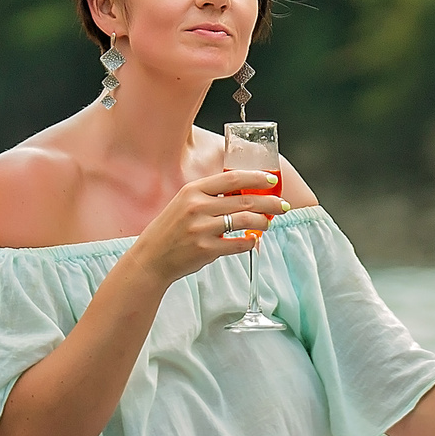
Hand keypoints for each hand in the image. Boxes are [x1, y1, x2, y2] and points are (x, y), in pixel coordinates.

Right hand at [131, 168, 289, 284]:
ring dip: (263, 222)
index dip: (256, 178)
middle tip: (282, 205)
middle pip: (245, 199)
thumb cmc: (171, 229)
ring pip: (246, 221)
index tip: (272, 180)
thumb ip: (210, 197)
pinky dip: (250, 242)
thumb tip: (245, 193)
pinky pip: (238, 244)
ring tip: (268, 223)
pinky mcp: (205, 249)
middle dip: (269, 202)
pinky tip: (253, 241)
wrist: (151, 257)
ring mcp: (201, 229)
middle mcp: (197, 207)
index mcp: (193, 190)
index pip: (232, 178)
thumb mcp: (185, 203)